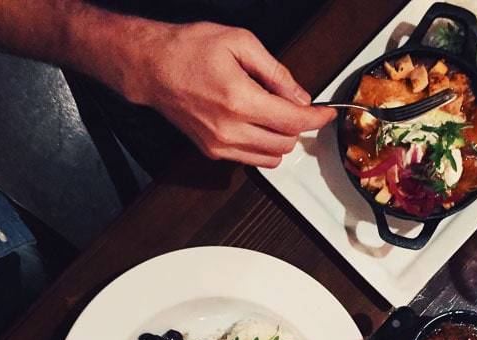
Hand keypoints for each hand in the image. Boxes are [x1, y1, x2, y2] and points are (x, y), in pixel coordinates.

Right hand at [117, 21, 335, 167]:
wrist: (151, 67)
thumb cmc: (188, 49)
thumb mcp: (240, 43)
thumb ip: (276, 72)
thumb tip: (300, 96)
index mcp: (240, 100)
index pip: (293, 121)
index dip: (316, 119)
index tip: (325, 114)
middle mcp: (230, 129)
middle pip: (285, 144)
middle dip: (296, 126)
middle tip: (291, 105)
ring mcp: (220, 145)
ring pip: (271, 159)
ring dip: (280, 140)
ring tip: (271, 115)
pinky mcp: (213, 152)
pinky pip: (251, 160)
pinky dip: (261, 147)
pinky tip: (255, 125)